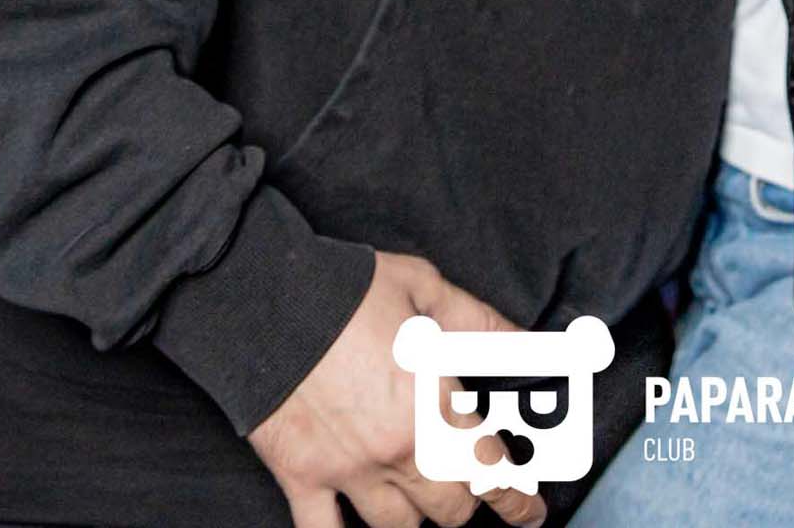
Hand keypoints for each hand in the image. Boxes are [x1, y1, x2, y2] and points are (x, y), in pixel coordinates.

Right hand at [248, 250, 546, 527]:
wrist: (264, 297)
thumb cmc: (345, 289)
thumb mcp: (426, 290)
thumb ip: (481, 324)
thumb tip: (526, 340)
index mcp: (435, 404)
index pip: (492, 474)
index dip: (517, 501)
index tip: (528, 511)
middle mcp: (398, 449)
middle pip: (449, 511)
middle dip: (462, 503)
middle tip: (464, 491)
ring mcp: (348, 469)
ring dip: (411, 519)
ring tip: (411, 500)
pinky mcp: (301, 475)